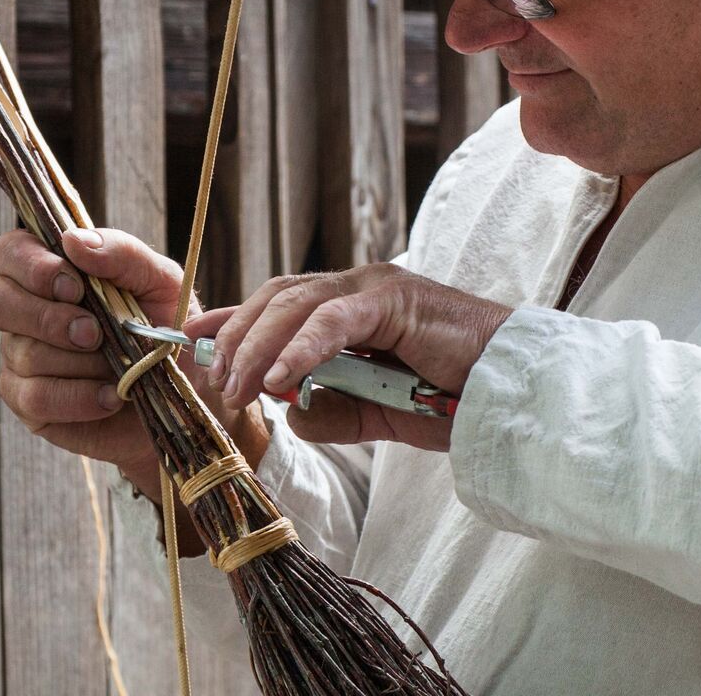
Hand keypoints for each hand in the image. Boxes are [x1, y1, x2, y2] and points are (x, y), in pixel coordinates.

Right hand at [0, 227, 269, 513]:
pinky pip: (35, 398)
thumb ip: (121, 253)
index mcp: (49, 268)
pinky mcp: (30, 403)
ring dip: (79, 362)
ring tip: (118, 366)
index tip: (74, 286)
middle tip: (93, 333)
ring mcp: (20, 358)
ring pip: (22, 353)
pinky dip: (79, 397)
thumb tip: (73, 240)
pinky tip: (112, 396)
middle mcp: (24, 311)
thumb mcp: (158, 279)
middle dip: (47, 318)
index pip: (8, 252)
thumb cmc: (166, 322)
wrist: (185, 387)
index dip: (30, 266)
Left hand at [187, 264, 513, 451]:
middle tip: (216, 383)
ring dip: (259, 346)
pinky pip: (336, 319)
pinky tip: (280, 378)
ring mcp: (375, 287)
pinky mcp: (395, 301)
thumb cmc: (451, 397)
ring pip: (296, 303)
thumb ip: (332, 410)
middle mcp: (356, 287)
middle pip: (276, 297)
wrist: (510, 392)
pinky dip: (302, 348)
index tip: (190, 343)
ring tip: (239, 388)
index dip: (230, 319)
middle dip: (237, 339)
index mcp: (348, 306)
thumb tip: (288, 410)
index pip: (276, 303)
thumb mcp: (376, 413)